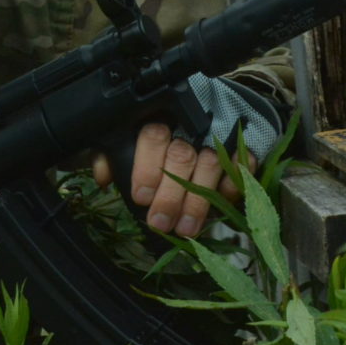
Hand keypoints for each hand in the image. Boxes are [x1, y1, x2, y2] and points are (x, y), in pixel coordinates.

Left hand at [91, 122, 252, 238]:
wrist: (206, 115)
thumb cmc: (157, 143)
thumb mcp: (126, 144)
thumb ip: (110, 157)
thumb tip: (103, 177)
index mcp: (158, 121)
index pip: (152, 137)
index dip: (146, 168)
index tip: (141, 197)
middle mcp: (188, 127)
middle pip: (180, 157)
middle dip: (169, 195)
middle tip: (159, 223)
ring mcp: (217, 138)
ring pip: (209, 165)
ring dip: (197, 201)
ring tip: (186, 229)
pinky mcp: (242, 148)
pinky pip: (242, 164)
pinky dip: (233, 184)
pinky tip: (221, 203)